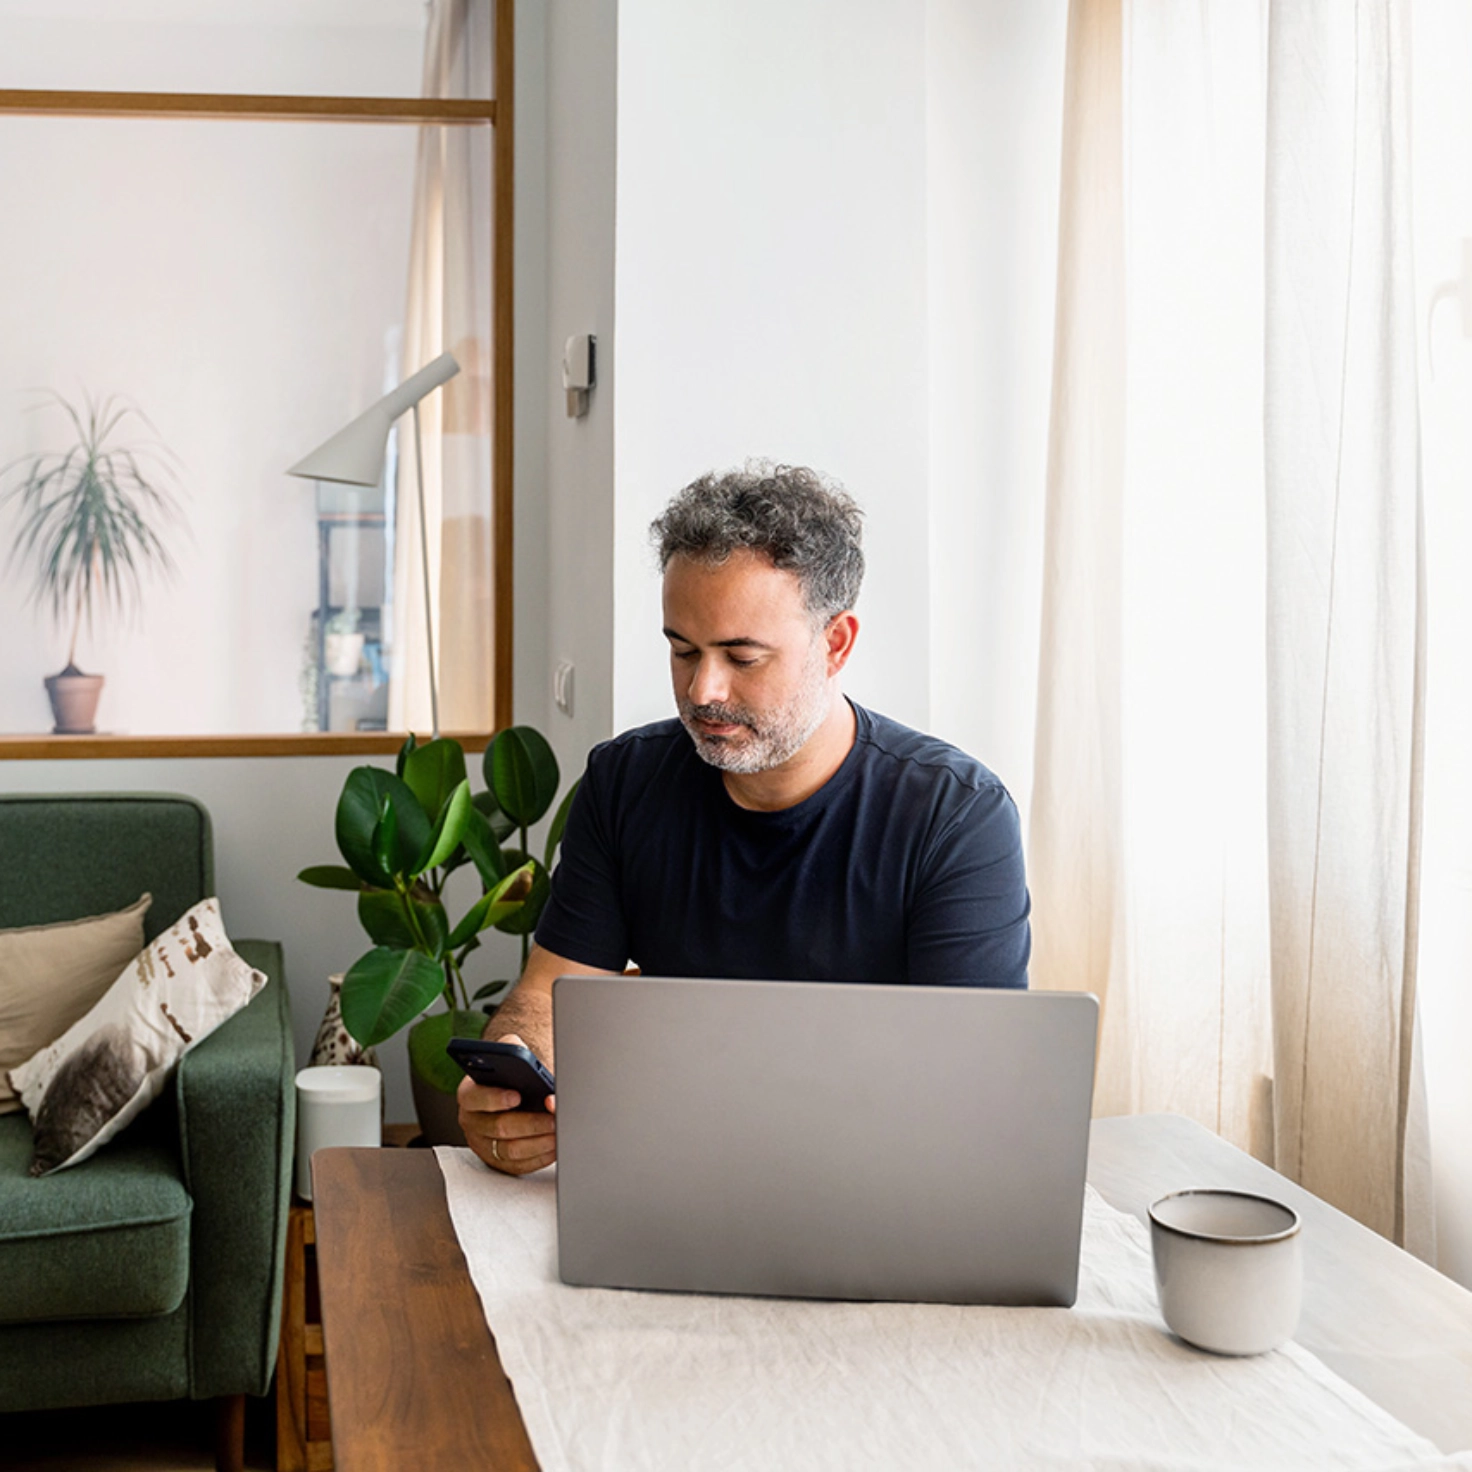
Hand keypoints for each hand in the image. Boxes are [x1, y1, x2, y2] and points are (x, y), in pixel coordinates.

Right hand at [457, 1033, 556, 1174]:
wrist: (515, 1087)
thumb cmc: (513, 1072)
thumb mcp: (510, 1053)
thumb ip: (515, 1050)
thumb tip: (533, 1065)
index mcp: (469, 1093)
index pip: (475, 1097)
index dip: (496, 1098)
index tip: (518, 1095)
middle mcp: (472, 1121)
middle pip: (499, 1127)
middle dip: (530, 1123)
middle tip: (552, 1117)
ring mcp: (483, 1144)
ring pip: (511, 1150)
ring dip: (538, 1142)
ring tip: (558, 1132)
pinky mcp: (497, 1161)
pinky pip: (519, 1166)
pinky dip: (539, 1157)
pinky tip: (555, 1146)